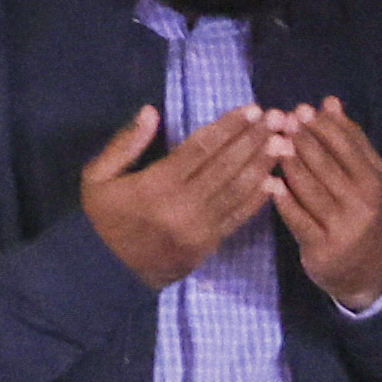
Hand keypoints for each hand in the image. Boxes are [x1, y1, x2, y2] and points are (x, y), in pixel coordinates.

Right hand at [78, 103, 281, 289]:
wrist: (106, 272)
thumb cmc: (103, 218)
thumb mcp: (98, 177)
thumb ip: (125, 143)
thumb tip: (152, 111)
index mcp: (156, 184)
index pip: (201, 148)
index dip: (228, 127)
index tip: (251, 109)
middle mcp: (183, 206)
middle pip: (226, 166)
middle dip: (253, 140)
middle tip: (278, 118)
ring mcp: (199, 229)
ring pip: (237, 191)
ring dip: (262, 166)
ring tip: (284, 143)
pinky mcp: (208, 245)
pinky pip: (237, 218)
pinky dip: (257, 200)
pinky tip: (275, 182)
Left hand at [270, 97, 381, 307]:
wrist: (370, 269)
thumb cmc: (361, 212)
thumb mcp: (365, 176)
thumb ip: (349, 140)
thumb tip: (330, 102)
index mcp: (374, 181)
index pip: (346, 146)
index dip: (322, 126)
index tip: (301, 110)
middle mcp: (362, 203)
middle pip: (326, 165)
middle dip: (302, 140)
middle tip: (280, 121)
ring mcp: (342, 228)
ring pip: (310, 189)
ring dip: (288, 164)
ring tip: (271, 144)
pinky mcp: (322, 248)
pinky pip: (298, 219)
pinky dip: (283, 201)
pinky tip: (269, 184)